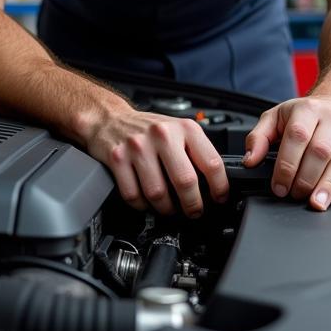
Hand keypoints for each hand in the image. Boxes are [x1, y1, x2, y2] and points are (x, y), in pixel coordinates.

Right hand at [84, 108, 228, 216]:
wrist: (111, 119)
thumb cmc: (149, 130)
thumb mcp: (179, 131)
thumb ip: (196, 153)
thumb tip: (215, 185)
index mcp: (184, 128)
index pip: (211, 163)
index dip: (219, 187)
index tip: (219, 198)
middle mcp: (162, 134)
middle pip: (185, 181)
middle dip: (192, 204)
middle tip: (194, 211)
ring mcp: (138, 146)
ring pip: (158, 193)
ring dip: (166, 208)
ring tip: (169, 208)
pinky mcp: (117, 159)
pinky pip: (133, 195)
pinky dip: (142, 205)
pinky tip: (146, 201)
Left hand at [242, 96, 330, 209]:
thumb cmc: (307, 113)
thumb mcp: (277, 116)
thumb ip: (258, 137)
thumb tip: (250, 161)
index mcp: (307, 110)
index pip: (297, 137)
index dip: (287, 165)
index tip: (279, 186)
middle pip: (319, 153)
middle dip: (304, 179)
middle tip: (293, 195)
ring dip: (325, 187)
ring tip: (314, 203)